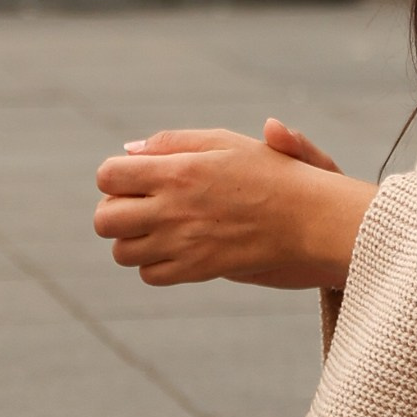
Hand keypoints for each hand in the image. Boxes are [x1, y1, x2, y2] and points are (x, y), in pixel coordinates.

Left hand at [91, 122, 375, 292]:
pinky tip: (175, 249)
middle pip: (104, 219)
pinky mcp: (197, 270)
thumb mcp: (225, 142)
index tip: (134, 177)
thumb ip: (173, 142)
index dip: (114, 176)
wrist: (311, 219)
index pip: (107, 175)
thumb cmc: (273, 173)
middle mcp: (172, 209)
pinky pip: (150, 275)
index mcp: (177, 170)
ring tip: (157, 229)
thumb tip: (130, 150)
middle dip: (114, 211)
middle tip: (139, 206)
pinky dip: (154, 265)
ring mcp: (183, 244)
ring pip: (122, 252)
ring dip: (132, 241)